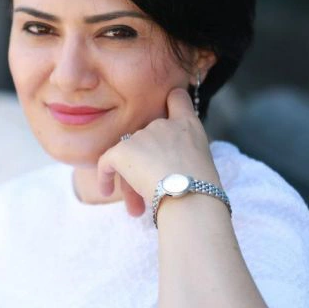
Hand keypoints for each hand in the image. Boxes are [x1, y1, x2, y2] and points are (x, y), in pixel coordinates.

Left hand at [96, 88, 221, 216]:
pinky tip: (107, 191)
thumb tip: (171, 163)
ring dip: (131, 180)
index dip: (171, 103)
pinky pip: (107, 161)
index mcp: (187, 124)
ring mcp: (141, 135)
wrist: (190, 194)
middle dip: (147, 165)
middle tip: (151, 192)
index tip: (167, 111)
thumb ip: (185, 151)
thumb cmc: (203, 187)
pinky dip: (105, 176)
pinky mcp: (123, 149)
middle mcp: (162, 123)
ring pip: (130, 157)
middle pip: (148, 139)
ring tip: (136, 209)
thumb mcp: (203, 160)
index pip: (177, 99)